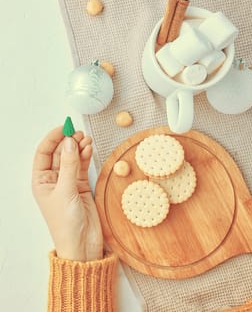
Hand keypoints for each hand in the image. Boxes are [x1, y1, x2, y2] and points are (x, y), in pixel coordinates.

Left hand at [32, 126, 102, 261]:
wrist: (83, 244)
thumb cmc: (66, 224)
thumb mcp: (65, 191)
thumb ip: (69, 165)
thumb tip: (70, 142)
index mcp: (41, 181)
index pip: (44, 153)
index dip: (53, 138)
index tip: (64, 128)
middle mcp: (53, 180)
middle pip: (59, 153)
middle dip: (68, 141)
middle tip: (79, 133)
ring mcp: (68, 182)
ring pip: (72, 158)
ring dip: (79, 147)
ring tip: (87, 139)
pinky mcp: (82, 185)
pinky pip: (82, 166)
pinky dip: (86, 157)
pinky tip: (89, 148)